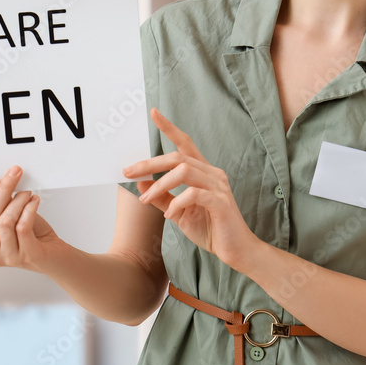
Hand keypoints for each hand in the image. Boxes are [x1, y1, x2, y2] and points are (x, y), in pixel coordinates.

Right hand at [0, 166, 61, 271]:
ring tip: (28, 192)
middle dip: (3, 189)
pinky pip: (22, 226)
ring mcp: (8, 256)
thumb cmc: (34, 235)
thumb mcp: (12, 216)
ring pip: (5, 221)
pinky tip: (35, 201)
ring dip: (18, 200)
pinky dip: (29, 209)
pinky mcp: (27, 255)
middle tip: (15, 172)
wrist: (56, 257)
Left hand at [123, 108, 257, 269]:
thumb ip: (161, 197)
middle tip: (129, 172)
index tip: (153, 113)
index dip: (169, 128)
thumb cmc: (210, 229)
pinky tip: (170, 215)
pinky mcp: (221, 202)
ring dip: (160, 184)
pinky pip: (194, 194)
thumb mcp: (178, 212)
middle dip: (150, 163)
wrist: (236, 251)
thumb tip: (140, 183)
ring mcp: (219, 186)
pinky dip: (177, 202)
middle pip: (178, 157)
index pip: (185, 143)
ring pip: (184, 171)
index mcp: (204, 172)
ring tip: (146, 199)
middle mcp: (213, 174)